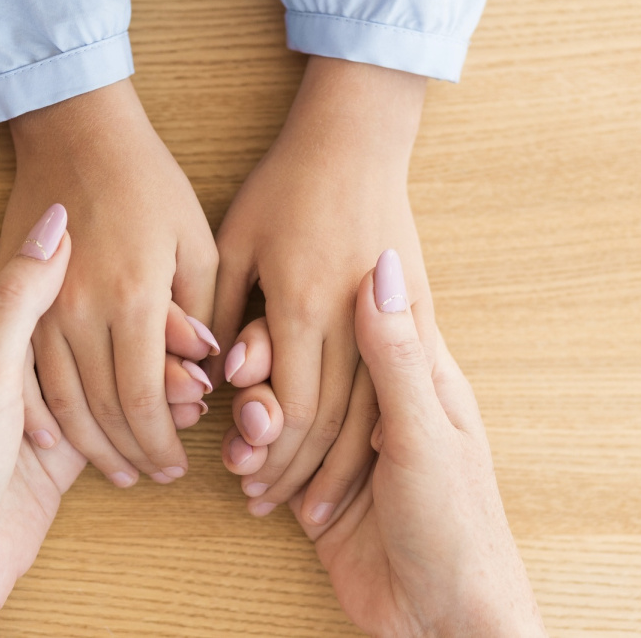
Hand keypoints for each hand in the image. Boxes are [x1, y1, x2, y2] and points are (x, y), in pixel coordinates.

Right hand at [5, 79, 218, 486]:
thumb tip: (207, 376)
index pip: (143, 398)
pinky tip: (59, 444)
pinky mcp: (13, 301)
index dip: (160, 441)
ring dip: (90, 444)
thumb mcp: (196, 240)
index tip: (178, 467)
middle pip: (101, 410)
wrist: (74, 133)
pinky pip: (22, 376)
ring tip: (119, 469)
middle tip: (154, 476)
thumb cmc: (146, 183)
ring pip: (60, 402)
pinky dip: (41, 418)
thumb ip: (202, 312)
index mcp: (131, 296)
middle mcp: (78, 310)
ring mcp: (38, 307)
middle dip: (131, 453)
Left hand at [212, 57, 437, 514]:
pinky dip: (375, 428)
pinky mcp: (421, 309)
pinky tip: (358, 459)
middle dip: (296, 471)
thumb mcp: (236, 241)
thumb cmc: (286, 186)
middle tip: (268, 503)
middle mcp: (351, 314)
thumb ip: (225, 311)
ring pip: (369, 412)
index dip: (266, 452)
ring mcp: (394, 313)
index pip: (289, 405)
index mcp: (302, 300)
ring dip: (337, 463)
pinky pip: (399, 386)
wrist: (359, 137)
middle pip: (329, 420)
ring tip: (309, 503)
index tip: (243, 479)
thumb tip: (219, 378)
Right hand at [230, 250, 544, 636]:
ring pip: (283, 411)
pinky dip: (253, 463)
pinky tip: (242, 475)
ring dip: (255, 425)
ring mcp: (344, 449)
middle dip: (266, 379)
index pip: (347, 323)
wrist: (445, 619)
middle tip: (244, 400)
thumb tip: (383, 264)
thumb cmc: (456, 523)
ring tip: (242, 449)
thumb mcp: (423, 433)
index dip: (297, 319)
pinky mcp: (318, 491)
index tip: (257, 328)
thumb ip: (394, 354)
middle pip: (305, 364)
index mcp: (415, 377)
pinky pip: (274, 461)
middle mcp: (376, 405)